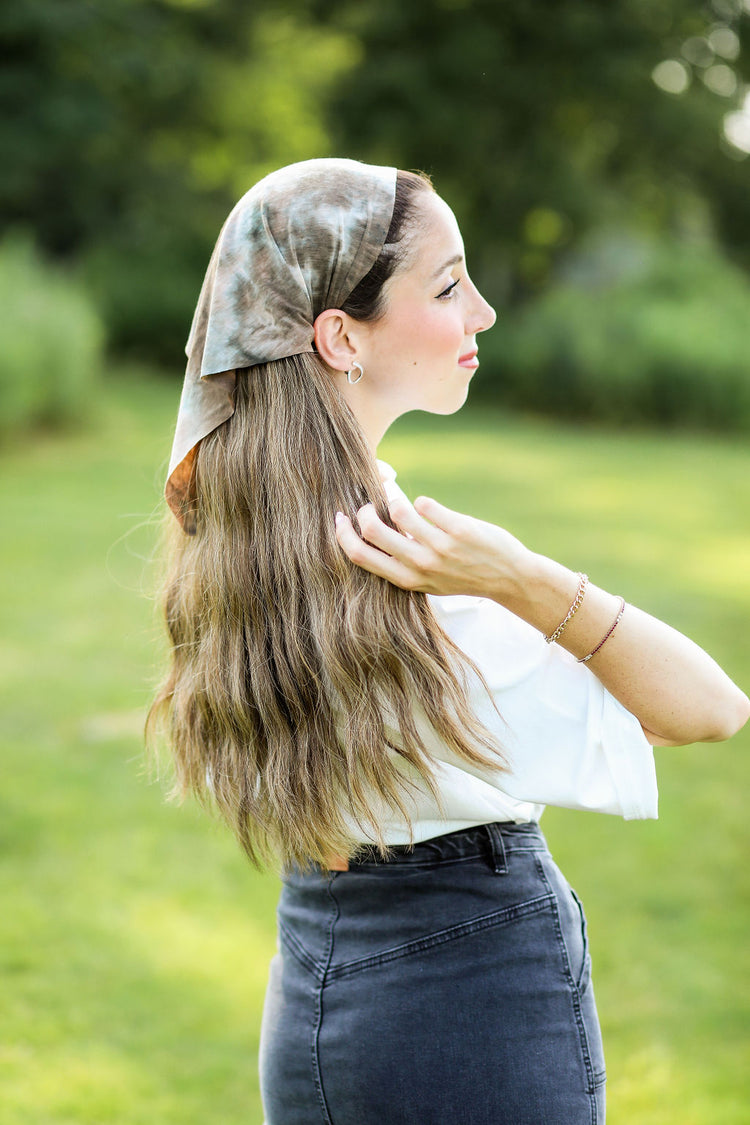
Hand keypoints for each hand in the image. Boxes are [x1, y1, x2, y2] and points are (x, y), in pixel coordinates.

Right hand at [334, 493, 532, 600]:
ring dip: (396, 501)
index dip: (343, 534)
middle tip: (373, 505)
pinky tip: (434, 511)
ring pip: (398, 511)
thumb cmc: (464, 576)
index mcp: (406, 579)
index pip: (360, 556)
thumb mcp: (428, 581)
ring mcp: (439, 547)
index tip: (340, 519)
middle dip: (365, 510)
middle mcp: (420, 565)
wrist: (508, 577)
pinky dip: (425, 503)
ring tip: (406, 505)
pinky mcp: (458, 529)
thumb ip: (403, 562)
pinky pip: (426, 503)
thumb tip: (374, 529)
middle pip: (371, 530)